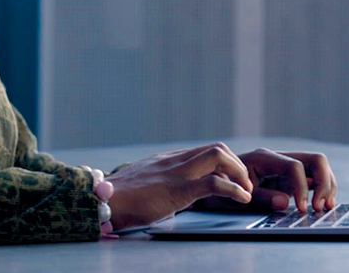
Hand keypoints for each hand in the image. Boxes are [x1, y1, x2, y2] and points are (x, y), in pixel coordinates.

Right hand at [106, 143, 253, 230]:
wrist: (103, 201)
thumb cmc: (119, 199)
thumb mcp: (145, 185)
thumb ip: (159, 184)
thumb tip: (167, 195)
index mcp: (168, 160)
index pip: (205, 151)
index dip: (226, 164)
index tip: (233, 182)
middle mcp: (174, 160)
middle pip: (217, 147)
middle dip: (238, 165)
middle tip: (244, 186)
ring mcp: (176, 173)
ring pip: (218, 155)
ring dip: (239, 173)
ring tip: (246, 191)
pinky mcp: (177, 190)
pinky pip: (213, 183)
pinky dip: (234, 189)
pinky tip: (242, 199)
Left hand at [195, 149, 337, 212]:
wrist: (209, 179)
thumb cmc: (219, 186)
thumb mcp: (234, 195)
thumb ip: (260, 197)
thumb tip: (285, 202)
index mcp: (263, 158)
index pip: (294, 166)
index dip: (302, 187)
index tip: (302, 209)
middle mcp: (277, 158)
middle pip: (315, 160)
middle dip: (324, 182)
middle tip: (321, 207)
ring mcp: (285, 166)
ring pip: (318, 166)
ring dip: (327, 185)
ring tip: (324, 207)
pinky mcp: (288, 177)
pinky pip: (313, 177)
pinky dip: (322, 189)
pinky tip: (321, 205)